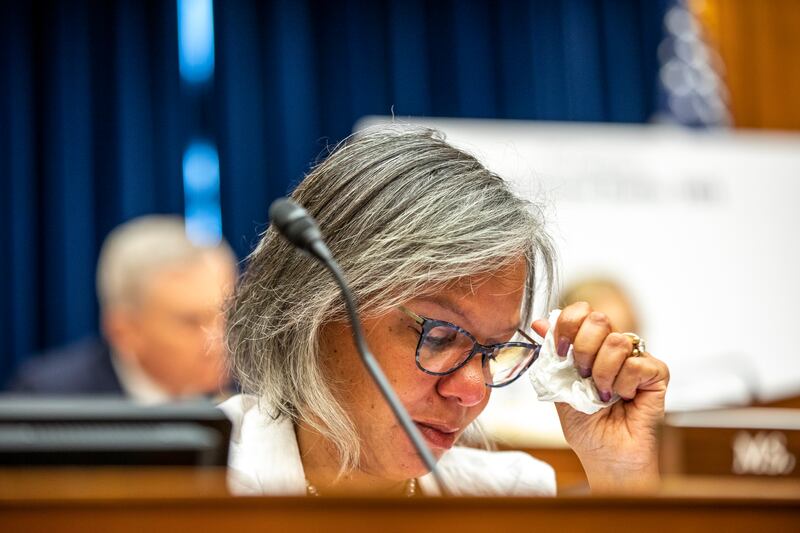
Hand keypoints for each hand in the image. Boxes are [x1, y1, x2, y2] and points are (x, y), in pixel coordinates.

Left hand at [532, 302, 669, 492]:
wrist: (606, 457)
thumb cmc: (586, 427)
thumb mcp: (559, 387)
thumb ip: (552, 355)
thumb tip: (540, 322)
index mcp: (590, 346)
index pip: (581, 312)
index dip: (567, 325)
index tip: (561, 352)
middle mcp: (614, 347)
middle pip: (599, 319)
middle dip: (583, 349)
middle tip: (583, 375)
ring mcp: (637, 357)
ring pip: (617, 342)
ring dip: (602, 373)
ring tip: (603, 394)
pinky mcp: (657, 373)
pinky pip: (636, 363)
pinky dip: (624, 385)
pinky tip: (625, 399)